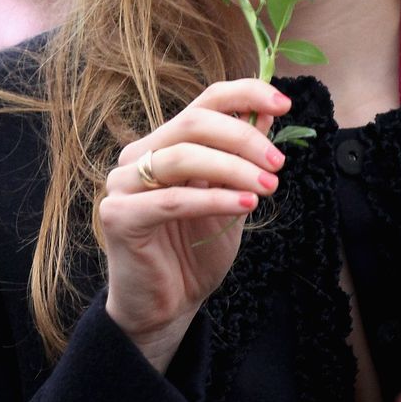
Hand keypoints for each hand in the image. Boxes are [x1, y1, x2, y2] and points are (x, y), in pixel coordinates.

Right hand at [100, 78, 290, 370]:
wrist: (167, 307)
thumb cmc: (196, 250)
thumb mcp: (232, 195)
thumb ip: (244, 156)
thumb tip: (269, 111)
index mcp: (165, 142)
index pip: (205, 101)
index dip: (244, 94)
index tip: (283, 103)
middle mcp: (139, 155)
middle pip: (194, 123)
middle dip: (243, 138)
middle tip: (277, 162)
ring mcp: (123, 183)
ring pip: (183, 157)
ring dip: (233, 169)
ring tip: (268, 187)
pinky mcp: (117, 215)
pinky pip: (172, 199)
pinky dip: (214, 199)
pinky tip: (246, 205)